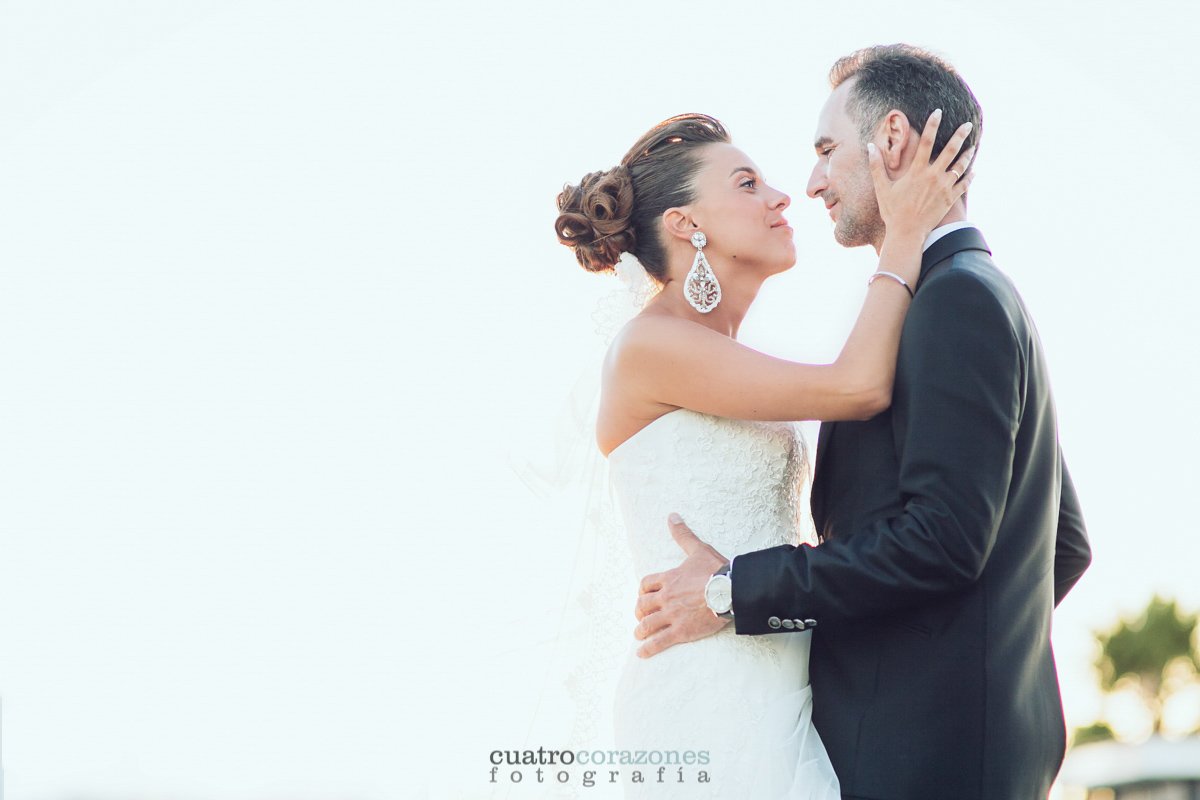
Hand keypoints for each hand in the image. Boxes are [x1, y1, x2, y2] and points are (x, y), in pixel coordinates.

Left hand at [633, 513, 729, 657]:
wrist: (730, 590)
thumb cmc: (716, 569)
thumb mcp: (697, 548)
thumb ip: (682, 534)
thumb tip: (672, 516)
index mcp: (668, 578)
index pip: (645, 585)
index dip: (642, 591)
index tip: (643, 596)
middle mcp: (665, 597)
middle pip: (642, 606)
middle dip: (639, 612)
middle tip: (641, 617)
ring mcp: (671, 615)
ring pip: (647, 624)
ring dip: (640, 630)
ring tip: (639, 635)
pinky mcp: (680, 631)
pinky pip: (659, 642)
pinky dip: (648, 648)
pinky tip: (642, 653)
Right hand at [870, 109, 975, 242]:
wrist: (907, 233)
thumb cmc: (892, 211)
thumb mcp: (882, 188)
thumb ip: (876, 166)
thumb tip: (870, 147)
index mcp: (917, 171)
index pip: (927, 142)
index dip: (932, 125)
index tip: (938, 112)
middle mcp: (933, 176)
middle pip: (950, 151)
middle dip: (960, 136)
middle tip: (967, 125)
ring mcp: (944, 188)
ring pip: (960, 167)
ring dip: (967, 155)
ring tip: (972, 146)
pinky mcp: (950, 199)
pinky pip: (964, 185)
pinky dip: (969, 178)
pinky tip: (973, 172)